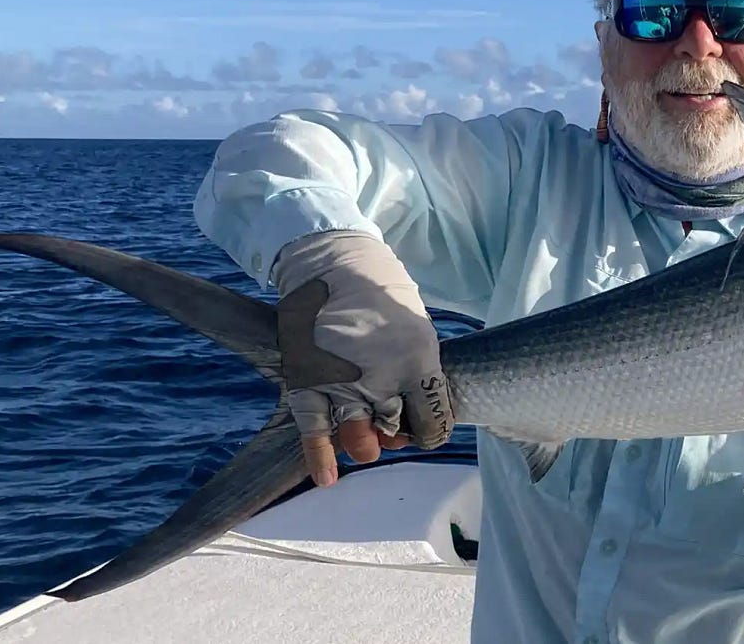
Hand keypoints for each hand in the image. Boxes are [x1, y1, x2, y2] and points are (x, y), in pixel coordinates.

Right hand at [272, 231, 454, 486]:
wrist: (336, 265)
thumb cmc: (384, 299)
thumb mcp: (420, 332)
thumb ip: (420, 375)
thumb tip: (416, 417)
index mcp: (418, 362)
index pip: (434, 420)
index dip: (433, 430)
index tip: (426, 427)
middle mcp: (381, 378)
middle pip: (396, 430)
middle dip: (397, 431)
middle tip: (393, 421)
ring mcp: (343, 381)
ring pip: (360, 434)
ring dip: (367, 443)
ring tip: (370, 443)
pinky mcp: (309, 380)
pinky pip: (314, 428)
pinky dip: (319, 456)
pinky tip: (326, 479)